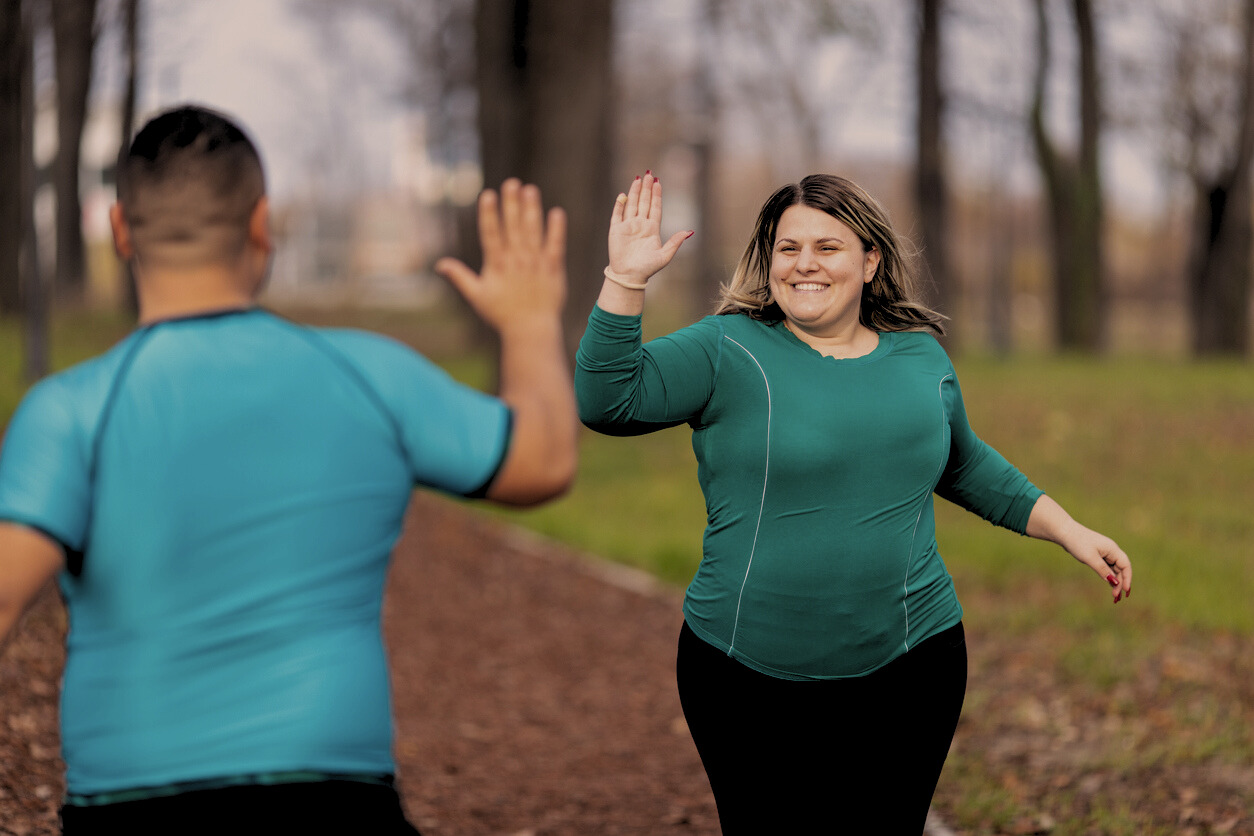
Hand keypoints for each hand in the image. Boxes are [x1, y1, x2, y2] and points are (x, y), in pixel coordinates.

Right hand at [436, 179, 566, 335]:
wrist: (530, 330)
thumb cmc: (502, 314)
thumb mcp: (477, 296)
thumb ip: (460, 277)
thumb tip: (439, 264)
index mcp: (497, 265)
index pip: (491, 234)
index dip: (490, 214)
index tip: (488, 195)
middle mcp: (516, 261)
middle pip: (513, 228)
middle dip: (512, 204)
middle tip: (512, 183)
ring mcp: (535, 264)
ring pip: (533, 232)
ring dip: (532, 210)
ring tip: (530, 190)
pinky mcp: (553, 269)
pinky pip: (555, 246)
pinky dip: (557, 230)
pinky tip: (557, 213)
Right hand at [608, 172, 691, 284]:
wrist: (630, 276)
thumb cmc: (648, 268)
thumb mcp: (665, 256)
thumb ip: (675, 242)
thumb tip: (689, 231)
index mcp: (652, 229)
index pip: (655, 207)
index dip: (657, 195)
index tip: (659, 182)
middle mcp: (640, 225)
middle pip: (644, 202)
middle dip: (647, 188)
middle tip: (649, 174)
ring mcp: (628, 226)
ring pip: (632, 204)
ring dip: (635, 192)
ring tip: (638, 179)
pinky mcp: (616, 230)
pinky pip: (617, 214)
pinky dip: (619, 204)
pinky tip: (623, 195)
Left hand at [1064, 526, 1131, 602]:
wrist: (1065, 532)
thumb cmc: (1078, 543)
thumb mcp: (1090, 558)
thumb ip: (1102, 570)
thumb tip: (1114, 582)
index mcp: (1112, 549)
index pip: (1125, 565)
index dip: (1127, 578)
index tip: (1126, 590)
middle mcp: (1111, 551)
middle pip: (1121, 569)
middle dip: (1120, 583)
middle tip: (1116, 597)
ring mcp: (1105, 553)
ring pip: (1114, 569)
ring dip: (1115, 582)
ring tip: (1115, 596)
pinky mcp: (1098, 555)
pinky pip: (1107, 567)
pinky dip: (1109, 576)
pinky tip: (1110, 585)